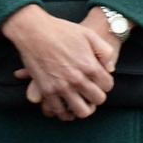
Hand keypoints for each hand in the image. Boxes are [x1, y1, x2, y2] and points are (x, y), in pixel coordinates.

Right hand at [3, 4, 114, 119]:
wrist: (33, 31)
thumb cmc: (61, 30)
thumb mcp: (88, 34)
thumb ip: (104, 51)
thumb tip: (110, 68)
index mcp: (89, 65)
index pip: (107, 85)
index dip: (106, 83)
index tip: (99, 81)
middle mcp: (77, 78)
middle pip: (97, 100)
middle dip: (97, 97)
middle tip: (91, 92)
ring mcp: (61, 86)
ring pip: (81, 111)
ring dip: (84, 108)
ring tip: (81, 103)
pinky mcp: (47, 90)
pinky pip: (59, 111)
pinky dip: (64, 112)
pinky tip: (66, 107)